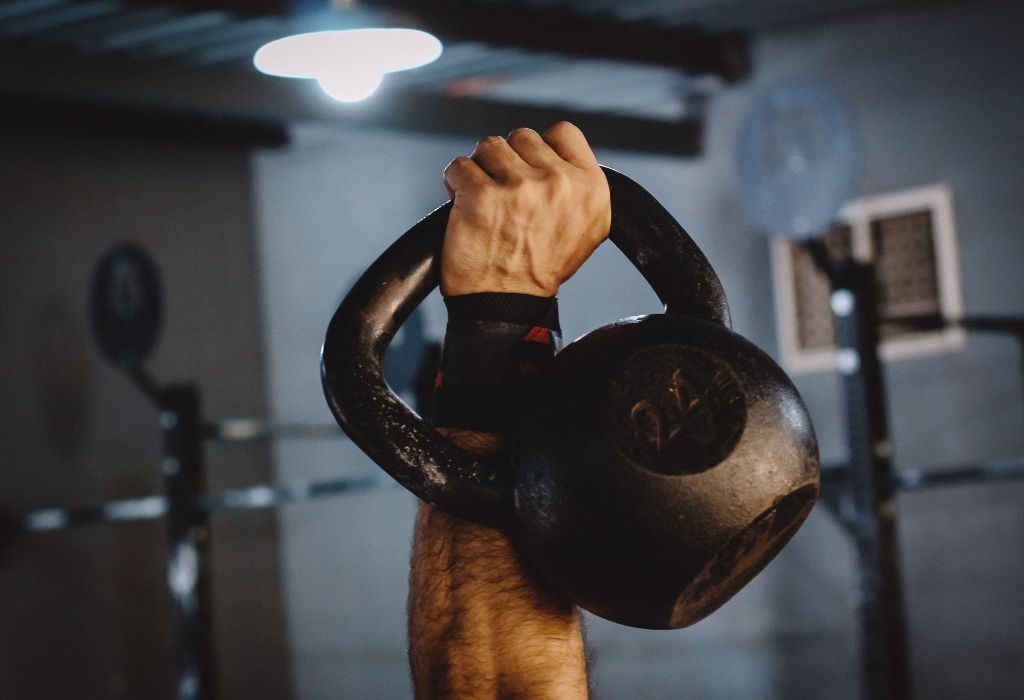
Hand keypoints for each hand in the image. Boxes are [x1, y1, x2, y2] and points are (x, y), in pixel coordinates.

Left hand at [440, 122, 610, 296]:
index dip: (541, 149)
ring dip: (481, 170)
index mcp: (590, 189)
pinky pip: (459, 166)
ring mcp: (520, 188)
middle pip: (522, 137)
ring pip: (490, 146)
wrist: (506, 306)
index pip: (564, 133)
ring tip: (485, 201)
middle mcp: (559, 184)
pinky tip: (465, 206)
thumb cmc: (540, 268)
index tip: (530, 172)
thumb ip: (578, 185)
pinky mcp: (481, 196)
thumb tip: (559, 152)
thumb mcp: (585, 227)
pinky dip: (455, 184)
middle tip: (505, 196)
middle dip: (509, 162)